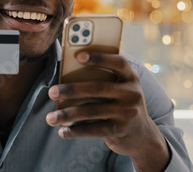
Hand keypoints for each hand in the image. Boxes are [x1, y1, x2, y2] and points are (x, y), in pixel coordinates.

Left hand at [46, 52, 169, 171]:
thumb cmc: (122, 105)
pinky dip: (74, 130)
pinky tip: (62, 131)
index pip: (118, 63)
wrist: (142, 137)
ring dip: (67, 115)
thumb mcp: (120, 90)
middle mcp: (132, 94)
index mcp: (131, 78)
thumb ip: (103, 81)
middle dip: (71, 90)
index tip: (78, 55)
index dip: (99, 58)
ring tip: (50, 118)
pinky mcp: (120, 131)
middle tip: (51, 92)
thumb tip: (67, 78)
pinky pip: (92, 130)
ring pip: (91, 111)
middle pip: (97, 88)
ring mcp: (127, 113)